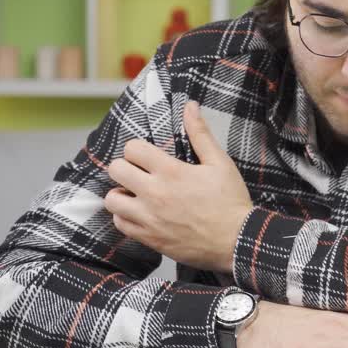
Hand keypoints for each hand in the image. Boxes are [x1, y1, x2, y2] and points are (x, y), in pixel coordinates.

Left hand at [104, 101, 252, 272]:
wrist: (236, 241)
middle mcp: (155, 194)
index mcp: (171, 172)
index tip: (146, 156)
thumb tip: (190, 106)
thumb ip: (200, 134)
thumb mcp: (220, 163)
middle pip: (115, 170)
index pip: (131, 149)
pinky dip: (125, 217)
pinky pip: (120, 224)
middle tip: (138, 173)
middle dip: (125, 168)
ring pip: (112, 200)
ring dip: (121, 194)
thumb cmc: (230, 201)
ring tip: (135, 194)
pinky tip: (140, 213)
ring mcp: (149, 218)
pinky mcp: (149, 238)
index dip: (137, 149)